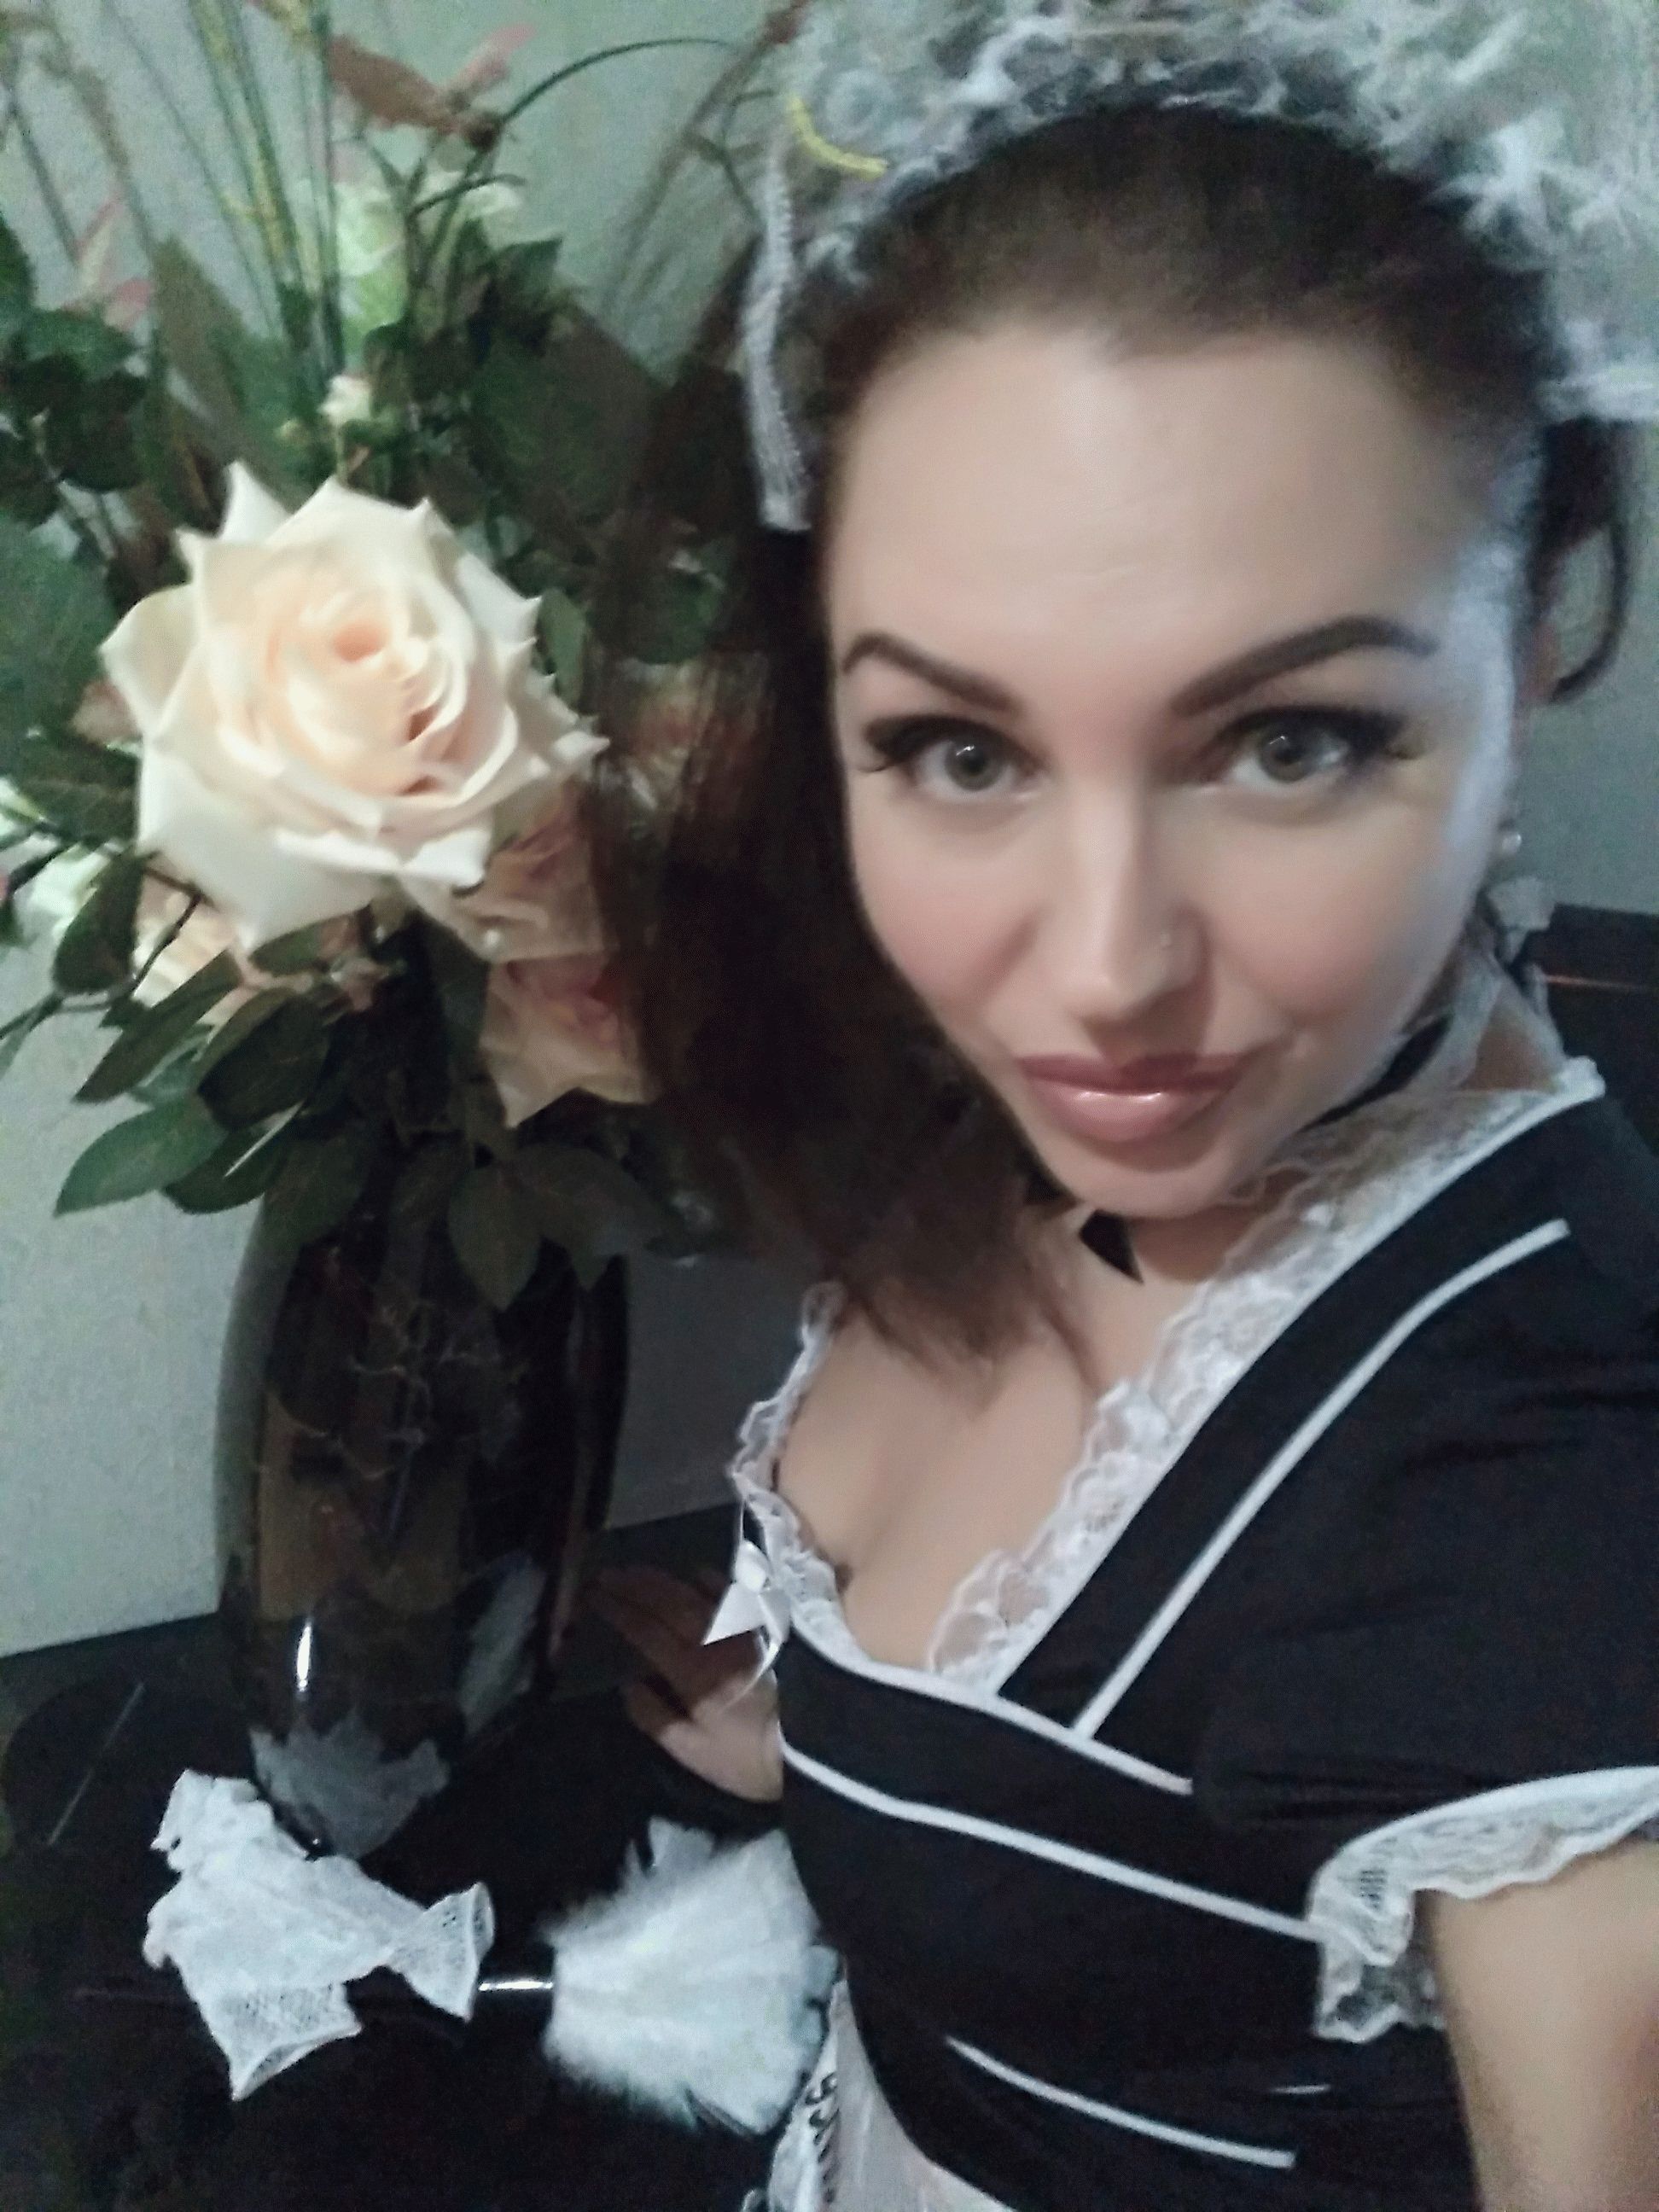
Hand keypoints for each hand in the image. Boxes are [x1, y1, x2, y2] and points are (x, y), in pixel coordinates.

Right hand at [587, 1564, 783, 1803]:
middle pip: (668, 1605)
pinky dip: (712, 1581)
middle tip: (607, 1572)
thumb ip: (655, 1718)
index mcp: (692, 1674)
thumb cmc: (745, 1757)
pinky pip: (732, 1598)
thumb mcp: (692, 1752)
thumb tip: (628, 1684)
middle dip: (635, 1587)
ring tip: (637, 1569)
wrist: (811, 1746)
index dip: (619, 1611)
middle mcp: (713, 1644)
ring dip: (664, 1580)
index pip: (647, 1632)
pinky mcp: (759, 1633)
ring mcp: (739, 1634)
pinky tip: (696, 1571)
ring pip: (695, 1596)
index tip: (594, 1595)